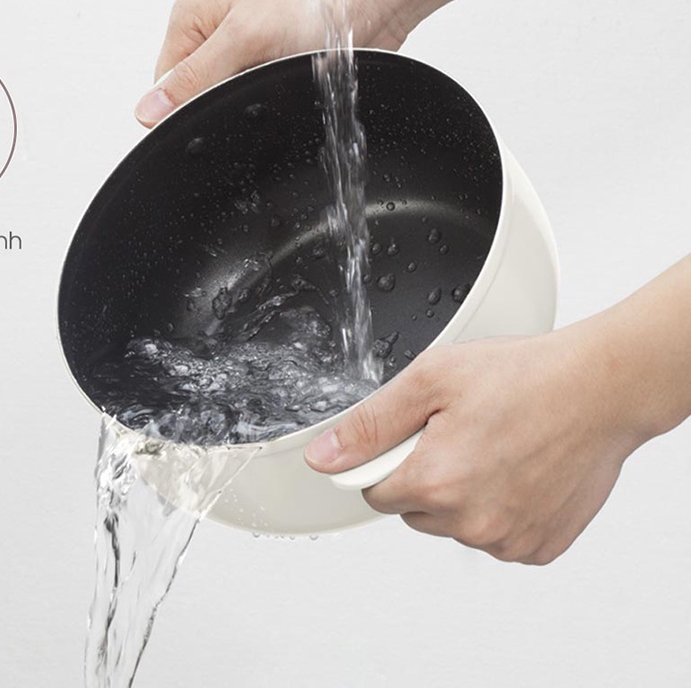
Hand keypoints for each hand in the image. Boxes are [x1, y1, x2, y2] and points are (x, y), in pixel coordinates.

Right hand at [135, 0, 410, 126]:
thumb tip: (148, 110)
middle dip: (223, 103)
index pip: (165, 86)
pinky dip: (273, 103)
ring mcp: (243, 54)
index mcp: (190, 20)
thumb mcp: (242, 37)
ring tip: (277, 80)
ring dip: (251, 104)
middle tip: (255, 85)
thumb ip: (193, 77)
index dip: (185, 106)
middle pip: (197, 96)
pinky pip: (260, 102)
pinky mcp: (271, 68)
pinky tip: (289, 89)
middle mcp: (212, 36)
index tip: (218, 104)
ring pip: (230, 103)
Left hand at [305, 326, 644, 564]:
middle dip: (425, 474)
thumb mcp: (431, 380)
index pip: (375, 490)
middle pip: (414, 509)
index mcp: (436, 481)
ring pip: (456, 524)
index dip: (389, 457)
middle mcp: (471, 522)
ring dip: (464, 493)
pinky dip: (500, 508)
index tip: (416, 435)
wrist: (599, 388)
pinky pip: (497, 534)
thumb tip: (323, 457)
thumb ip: (370, 424)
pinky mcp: (539, 546)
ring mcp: (508, 539)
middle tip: (460, 432)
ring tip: (495, 446)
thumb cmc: (524, 376)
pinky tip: (518, 469)